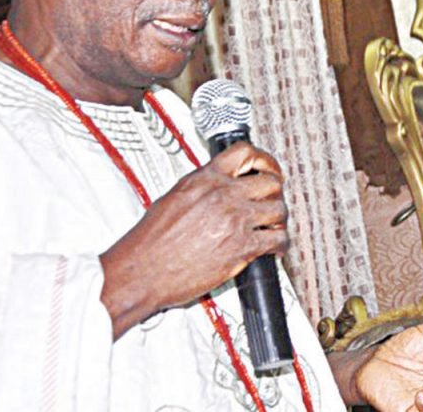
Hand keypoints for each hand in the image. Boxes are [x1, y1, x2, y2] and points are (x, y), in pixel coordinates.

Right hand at [99, 141, 288, 337]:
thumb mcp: (174, 197)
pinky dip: (280, 244)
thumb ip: (202, 186)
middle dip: (274, 192)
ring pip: (279, 209)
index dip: (263, 159)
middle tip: (271, 201)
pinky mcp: (242, 247)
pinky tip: (273, 248)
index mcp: (205, 179)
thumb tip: (220, 184)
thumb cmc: (151, 241)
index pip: (244, 153)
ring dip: (278, 219)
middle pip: (270, 181)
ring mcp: (235, 220)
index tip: (268, 169)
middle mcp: (223, 195)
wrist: (143, 270)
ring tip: (272, 226)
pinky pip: (277, 239)